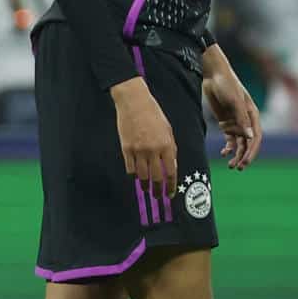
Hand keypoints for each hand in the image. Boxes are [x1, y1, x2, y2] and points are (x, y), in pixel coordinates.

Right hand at [111, 76, 175, 199]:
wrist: (134, 102)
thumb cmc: (154, 114)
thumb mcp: (168, 130)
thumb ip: (170, 149)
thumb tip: (171, 167)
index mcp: (167, 145)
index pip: (171, 172)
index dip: (171, 186)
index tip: (170, 194)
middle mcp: (153, 150)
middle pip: (156, 178)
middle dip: (158, 190)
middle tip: (157, 196)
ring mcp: (138, 150)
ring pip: (142, 176)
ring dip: (145, 186)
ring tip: (146, 190)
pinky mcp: (126, 148)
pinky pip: (130, 168)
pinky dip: (133, 175)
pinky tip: (136, 177)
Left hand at [203, 72, 262, 170]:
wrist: (213, 74)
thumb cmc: (226, 85)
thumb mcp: (234, 101)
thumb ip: (241, 119)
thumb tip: (250, 137)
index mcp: (252, 115)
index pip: (256, 137)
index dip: (252, 151)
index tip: (245, 162)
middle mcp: (246, 120)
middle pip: (248, 143)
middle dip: (244, 156)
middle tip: (237, 168)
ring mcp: (236, 122)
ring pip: (240, 143)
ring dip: (236, 154)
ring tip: (230, 165)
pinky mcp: (226, 122)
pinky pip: (230, 139)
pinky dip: (228, 147)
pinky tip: (224, 153)